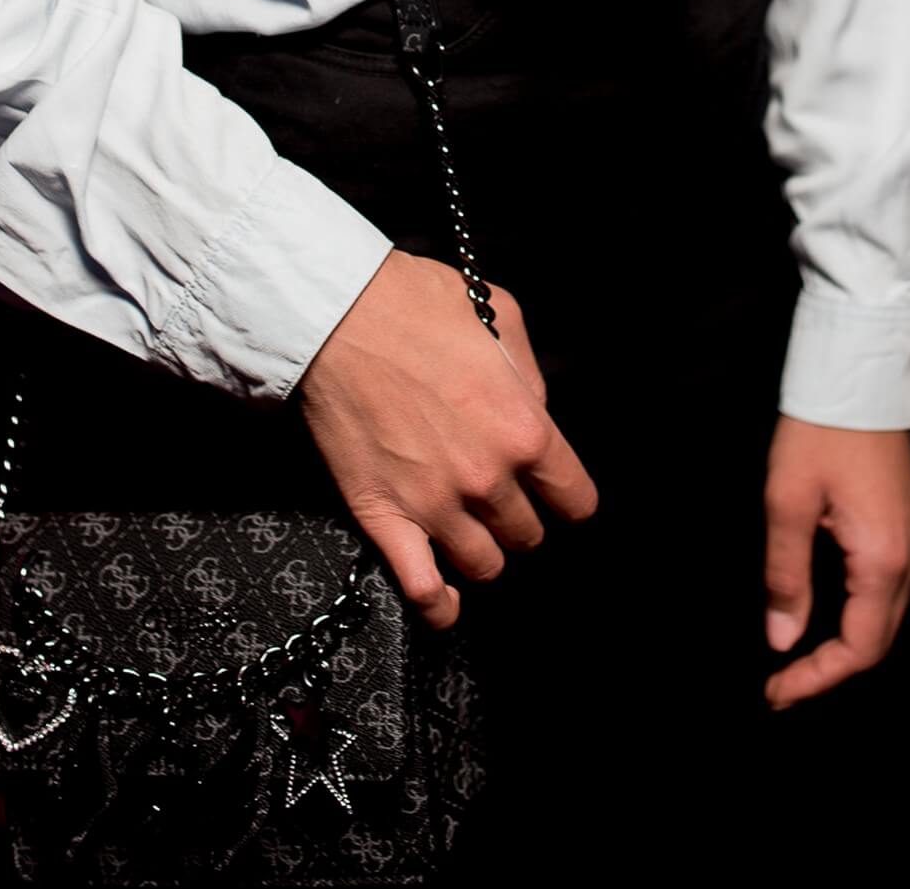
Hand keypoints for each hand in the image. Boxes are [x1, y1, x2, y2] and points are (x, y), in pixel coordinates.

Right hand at [296, 248, 599, 631]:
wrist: (334, 316)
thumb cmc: (414, 304)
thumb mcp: (499, 314)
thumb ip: (528, 373)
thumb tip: (535, 412)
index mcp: (523, 429)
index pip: (575, 499)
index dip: (566, 497)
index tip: (554, 492)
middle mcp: (487, 478)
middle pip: (527, 536)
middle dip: (519, 517)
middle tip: (499, 496)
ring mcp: (435, 505)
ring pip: (483, 566)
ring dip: (482, 551)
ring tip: (468, 529)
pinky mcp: (385, 518)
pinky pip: (423, 590)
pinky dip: (439, 606)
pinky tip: (445, 600)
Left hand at [762, 417, 909, 708]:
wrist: (860, 374)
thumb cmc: (820, 431)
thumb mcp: (788, 500)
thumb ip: (786, 575)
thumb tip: (783, 638)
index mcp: (883, 559)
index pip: (859, 648)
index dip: (818, 678)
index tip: (777, 691)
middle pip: (879, 641)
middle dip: (832, 670)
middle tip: (783, 685)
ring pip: (889, 617)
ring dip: (849, 645)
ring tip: (802, 658)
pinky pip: (892, 589)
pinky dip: (863, 615)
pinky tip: (831, 612)